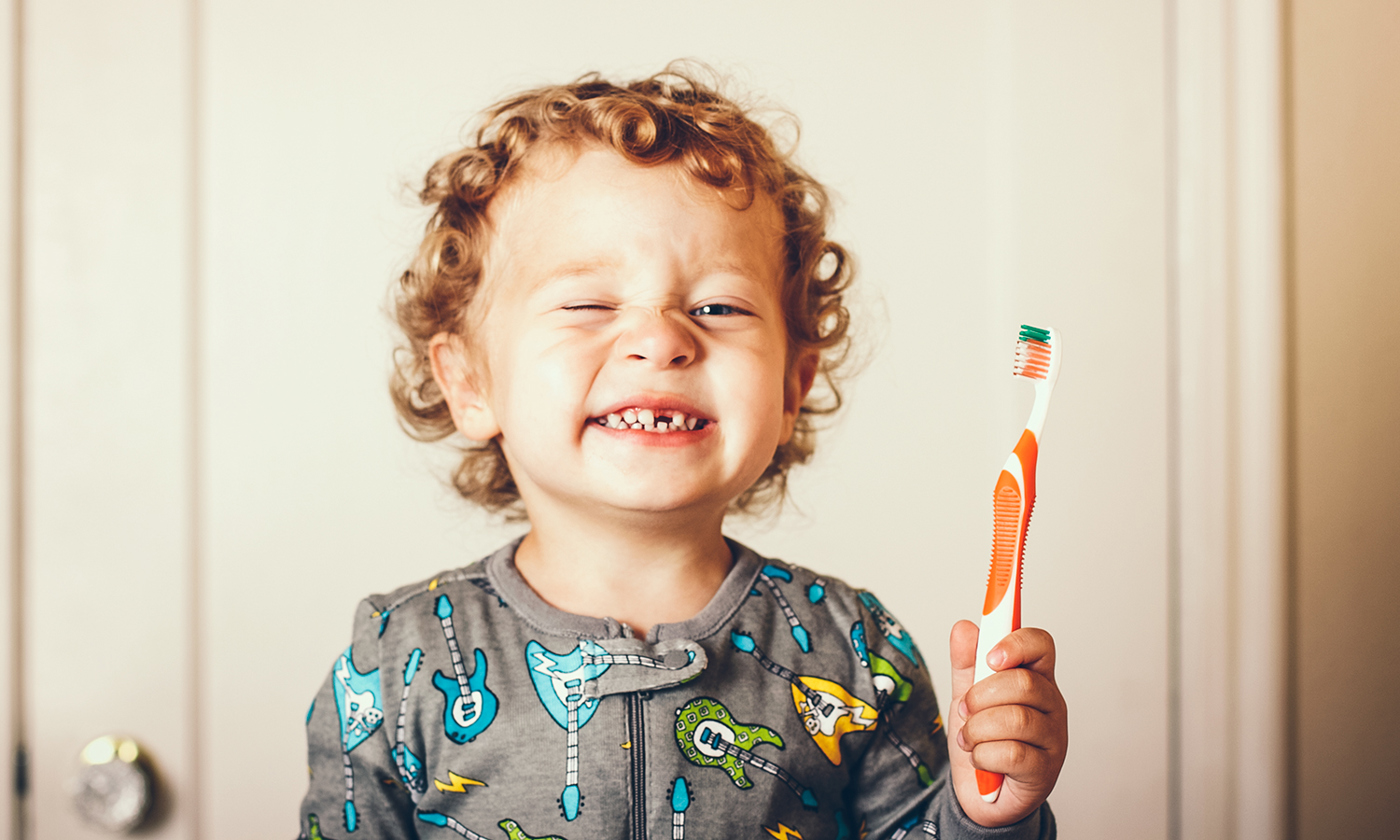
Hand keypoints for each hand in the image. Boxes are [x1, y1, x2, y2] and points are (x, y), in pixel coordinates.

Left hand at [946, 620, 1066, 826]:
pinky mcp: (1045, 771)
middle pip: (1025, 683)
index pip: (1041, 645)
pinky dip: (984, 755)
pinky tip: (980, 758)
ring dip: (978, 729)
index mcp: (1035, 679)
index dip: (1016, 643)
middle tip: (965, 709)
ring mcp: (1053, 739)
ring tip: (968, 738)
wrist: (981, 795)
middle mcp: (1051, 705)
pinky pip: (1014, 754)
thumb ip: (966, 663)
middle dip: (982, 695)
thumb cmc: (983, 740)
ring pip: (1017, 719)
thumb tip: (963, 628)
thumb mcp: (967, 696)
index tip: (990, 657)